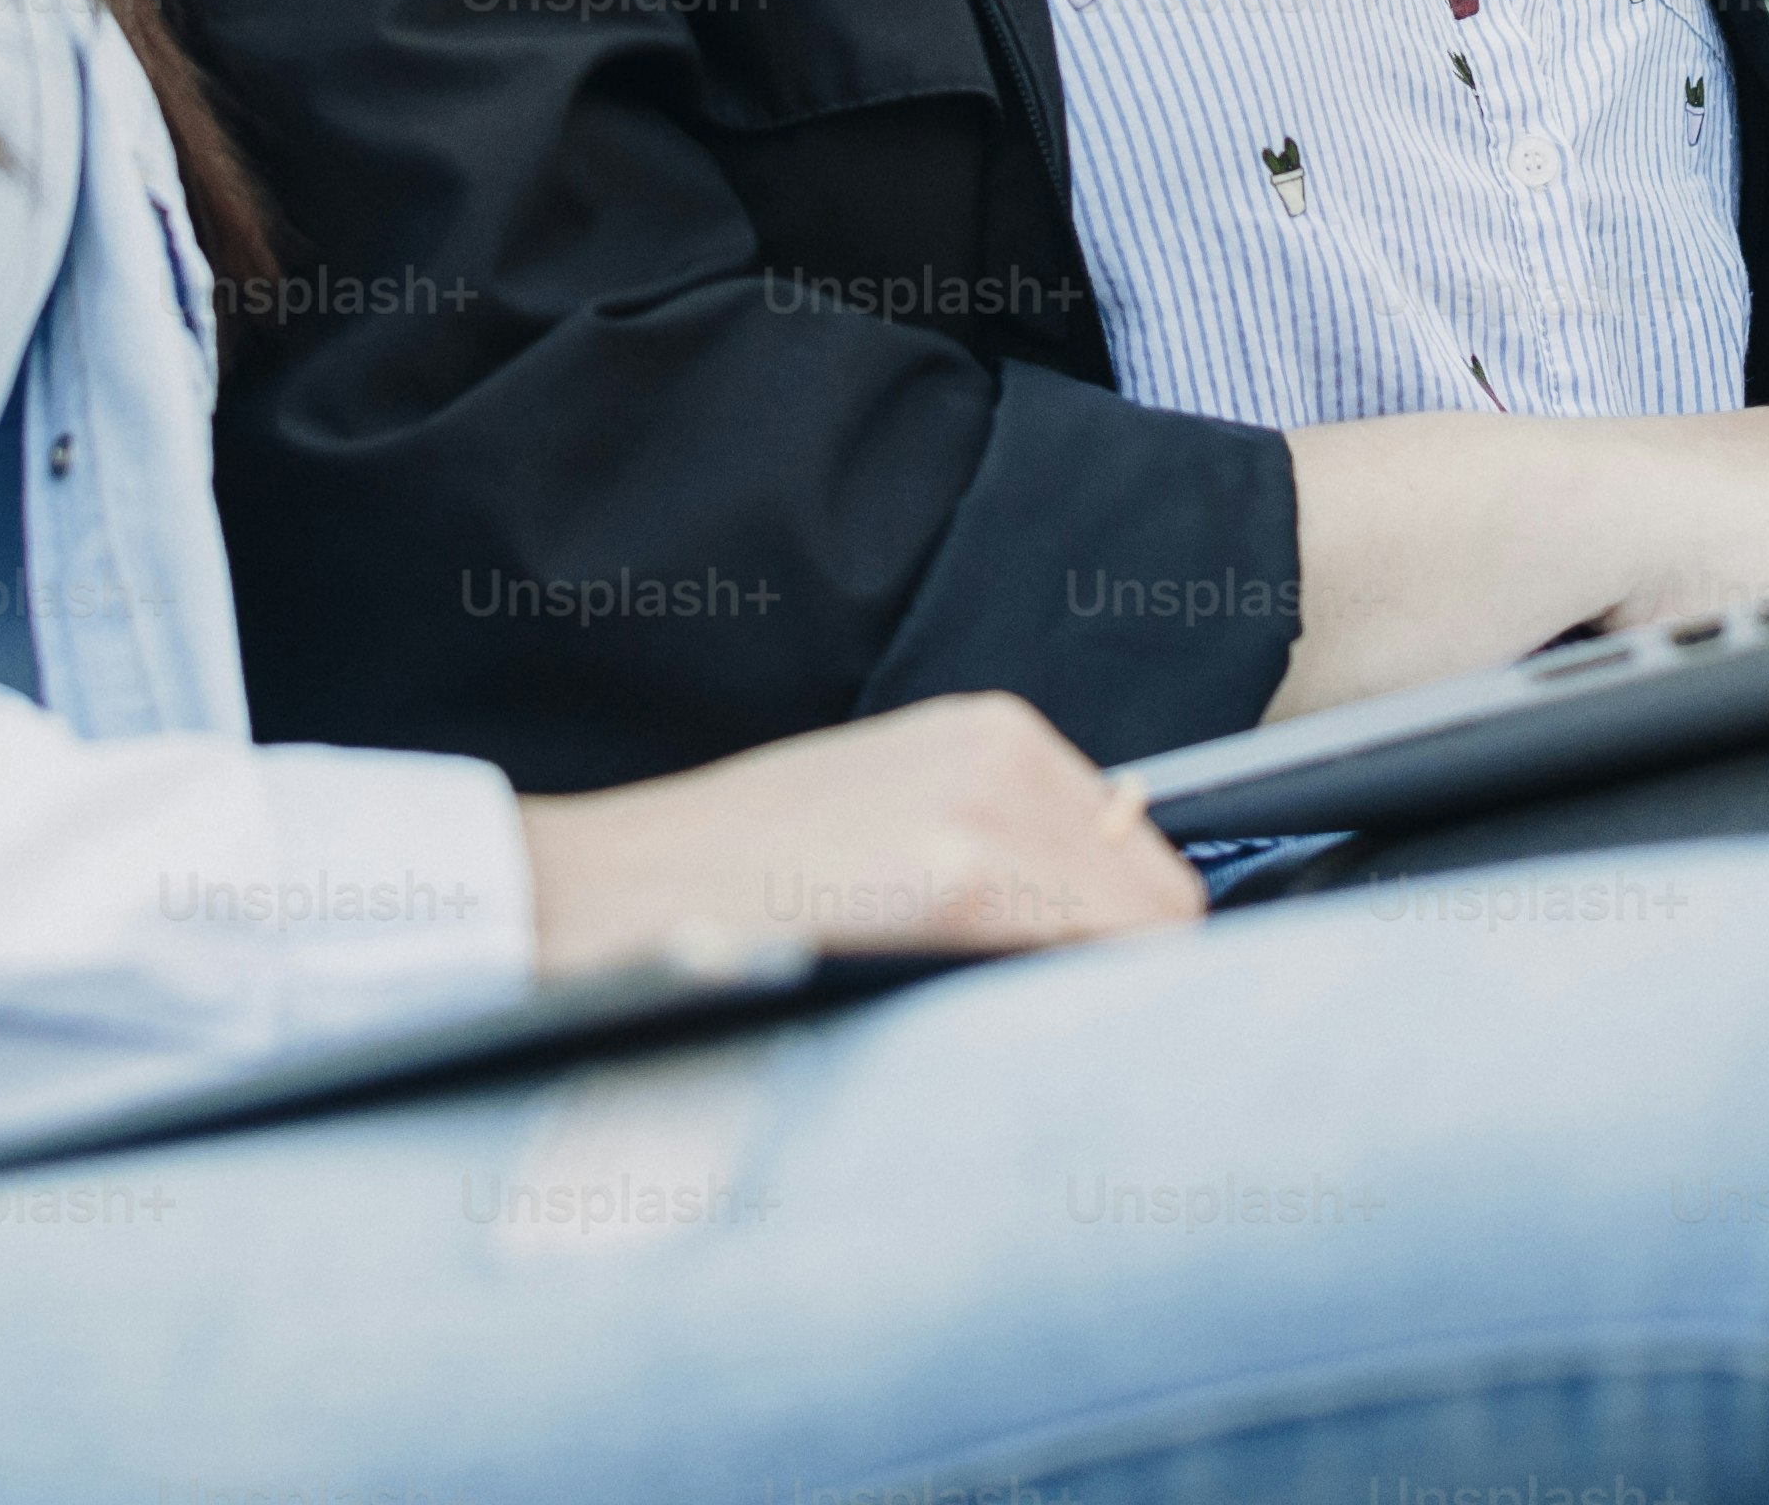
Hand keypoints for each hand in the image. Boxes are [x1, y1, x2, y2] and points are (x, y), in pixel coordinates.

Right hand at [514, 693, 1202, 981]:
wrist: (612, 890)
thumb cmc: (740, 872)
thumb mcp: (888, 808)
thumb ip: (1001, 837)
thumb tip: (1105, 918)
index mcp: (996, 732)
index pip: (1142, 861)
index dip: (1113, 945)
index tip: (1059, 997)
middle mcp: (1007, 752)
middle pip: (1156, 905)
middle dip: (1116, 978)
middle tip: (1027, 1035)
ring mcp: (987, 810)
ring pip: (1136, 943)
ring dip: (1088, 1004)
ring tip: (987, 1036)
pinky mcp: (959, 880)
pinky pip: (1083, 966)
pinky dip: (1058, 1018)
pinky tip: (976, 1033)